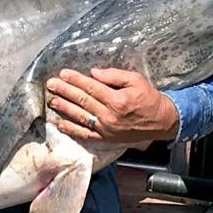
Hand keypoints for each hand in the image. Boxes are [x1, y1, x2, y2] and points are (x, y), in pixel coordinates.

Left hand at [46, 67, 178, 144]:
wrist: (162, 122)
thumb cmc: (149, 98)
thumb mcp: (136, 80)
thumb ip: (114, 76)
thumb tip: (93, 73)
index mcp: (117, 100)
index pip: (91, 87)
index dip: (76, 80)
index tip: (63, 73)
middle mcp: (109, 115)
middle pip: (82, 101)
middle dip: (65, 91)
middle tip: (51, 84)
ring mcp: (106, 129)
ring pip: (80, 117)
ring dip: (64, 108)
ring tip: (52, 101)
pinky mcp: (106, 139)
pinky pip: (85, 135)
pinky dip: (71, 130)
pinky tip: (60, 124)